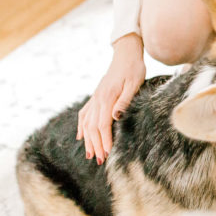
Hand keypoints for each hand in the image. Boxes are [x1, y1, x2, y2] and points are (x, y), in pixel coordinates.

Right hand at [77, 34, 145, 162]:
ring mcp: (95, 98)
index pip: (103, 124)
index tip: (107, 154)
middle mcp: (97, 99)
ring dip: (88, 140)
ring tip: (90, 155)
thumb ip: (125, 100)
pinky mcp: (96, 96)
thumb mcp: (134, 83)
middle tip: (100, 160)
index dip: (104, 141)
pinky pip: (84, 114)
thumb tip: (115, 117)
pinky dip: (81, 126)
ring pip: (86, 123)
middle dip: (95, 145)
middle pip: (92, 127)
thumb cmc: (134, 69)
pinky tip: (80, 137)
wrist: (126, 54)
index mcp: (107, 97)